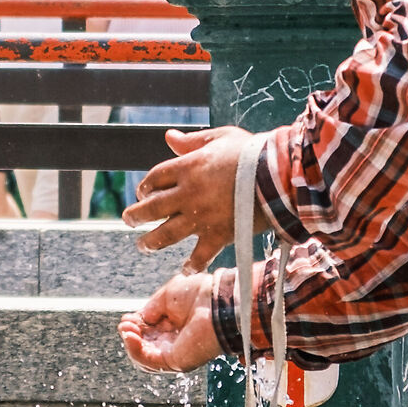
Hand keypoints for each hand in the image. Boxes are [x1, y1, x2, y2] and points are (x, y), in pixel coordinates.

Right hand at [120, 272, 223, 372]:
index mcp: (175, 326)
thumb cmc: (201, 294)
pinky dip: (135, 350)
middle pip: (144, 346)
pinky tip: (130, 335)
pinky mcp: (176, 361)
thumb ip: (150, 310)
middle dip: (130, 334)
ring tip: (127, 329)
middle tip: (126, 324)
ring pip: (143, 356)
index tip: (128, 317)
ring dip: (130, 343)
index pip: (148, 332)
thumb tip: (139, 320)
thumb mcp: (167, 296)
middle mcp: (176, 342)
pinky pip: (149, 361)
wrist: (219, 302)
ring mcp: (176, 353)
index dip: (135, 326)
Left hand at [124, 126, 268, 271]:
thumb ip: (193, 140)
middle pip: (152, 207)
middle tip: (129, 219)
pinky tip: (185, 269)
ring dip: (150, 242)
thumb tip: (169, 137)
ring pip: (166, 234)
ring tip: (143, 246)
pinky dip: (192, 264)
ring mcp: (201, 217)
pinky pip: (200, 255)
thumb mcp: (221, 138)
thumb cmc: (253, 152)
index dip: (146, 186)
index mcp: (187, 167)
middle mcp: (187, 193)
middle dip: (136, 215)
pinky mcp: (218, 235)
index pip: (154, 178)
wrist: (278, 176)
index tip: (143, 192)